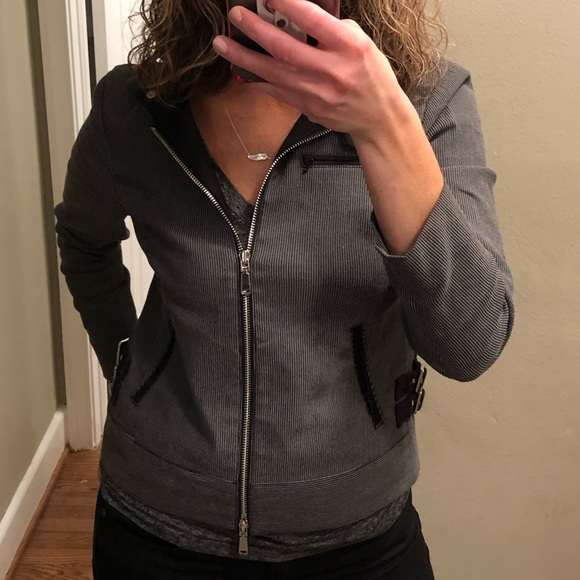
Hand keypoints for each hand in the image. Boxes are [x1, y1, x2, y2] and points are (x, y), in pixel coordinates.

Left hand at [212, 0, 411, 138]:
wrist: (377, 118)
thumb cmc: (371, 76)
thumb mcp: (362, 44)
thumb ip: (333, 30)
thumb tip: (300, 17)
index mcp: (349, 47)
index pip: (313, 20)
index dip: (287, 4)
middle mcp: (331, 70)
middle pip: (286, 48)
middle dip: (256, 30)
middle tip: (236, 15)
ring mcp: (317, 93)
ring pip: (274, 73)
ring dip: (245, 58)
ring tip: (223, 44)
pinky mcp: (308, 108)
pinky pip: (277, 92)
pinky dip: (257, 79)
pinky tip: (241, 69)